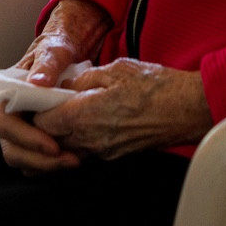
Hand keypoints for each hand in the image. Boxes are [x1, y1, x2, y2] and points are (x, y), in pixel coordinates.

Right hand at [0, 0, 111, 172]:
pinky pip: (37, 161)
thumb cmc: (56, 49)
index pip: (6, 126)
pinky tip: (76, 158)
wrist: (69, 53)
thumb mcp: (54, 50)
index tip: (53, 146)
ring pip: (23, 160)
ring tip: (75, 161)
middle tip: (70, 161)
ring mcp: (22, 130)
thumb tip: (37, 82)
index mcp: (6, 96)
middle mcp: (10, 116)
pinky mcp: (36, 139)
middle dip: (39, 160)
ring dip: (47, 166)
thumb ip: (47, 64)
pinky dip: (52, 165)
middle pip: (11, 150)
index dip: (27, 138)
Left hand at [31, 59, 211, 159]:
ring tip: (73, 110)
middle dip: (48, 123)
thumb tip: (62, 86)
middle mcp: (90, 140)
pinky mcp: (115, 156)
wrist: (187, 109)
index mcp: (84, 116)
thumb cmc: (154, 86)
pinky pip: (87, 151)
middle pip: (52, 139)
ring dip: (65, 132)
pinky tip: (92, 120)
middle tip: (54, 103)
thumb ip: (81, 80)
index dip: (38, 108)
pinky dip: (82, 139)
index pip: (42, 122)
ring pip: (68, 147)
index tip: (42, 96)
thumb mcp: (114, 69)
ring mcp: (103, 152)